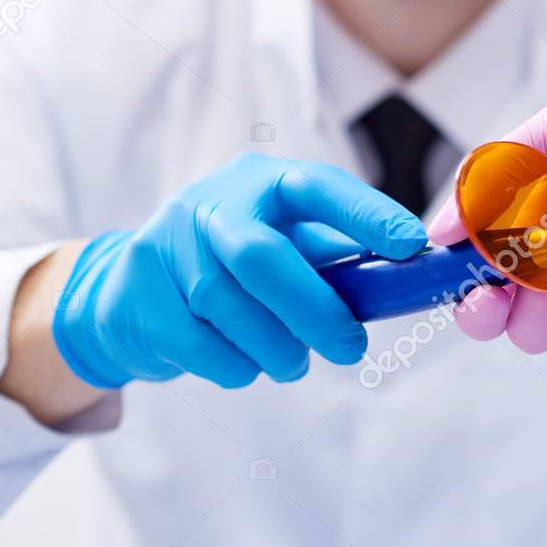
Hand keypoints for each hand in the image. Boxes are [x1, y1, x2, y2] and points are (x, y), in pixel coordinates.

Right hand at [53, 154, 426, 387]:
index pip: (320, 187)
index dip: (367, 216)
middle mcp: (213, 202)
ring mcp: (167, 243)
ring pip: (227, 306)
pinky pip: (197, 343)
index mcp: (265, 181)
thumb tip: (412, 281)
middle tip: (351, 348)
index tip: (412, 247)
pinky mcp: (138, 292)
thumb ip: (342, 259)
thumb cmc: (239, 267)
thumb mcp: (290, 244)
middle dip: (314, 310)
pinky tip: (247, 364)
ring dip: (275, 348)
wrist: (133, 289)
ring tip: (294, 362)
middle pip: (263, 256)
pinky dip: (236, 365)